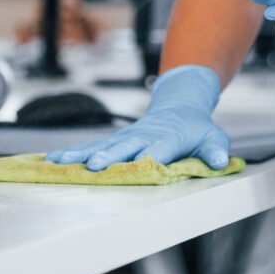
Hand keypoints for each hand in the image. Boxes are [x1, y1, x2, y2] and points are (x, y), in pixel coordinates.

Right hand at [46, 65, 229, 170]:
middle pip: (124, 147)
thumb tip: (222, 162)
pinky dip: (74, 153)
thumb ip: (215, 150)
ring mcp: (128, 137)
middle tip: (93, 166)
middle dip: (108, 156)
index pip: (157, 150)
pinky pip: (93, 146)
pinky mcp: (117, 140)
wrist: (180, 106)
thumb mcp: (213, 137)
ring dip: (81, 154)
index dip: (145, 158)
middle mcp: (144, 136)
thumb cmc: (197, 128)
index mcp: (168, 137)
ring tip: (59, 162)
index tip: (132, 167)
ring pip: (102, 145)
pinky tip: (52, 160)